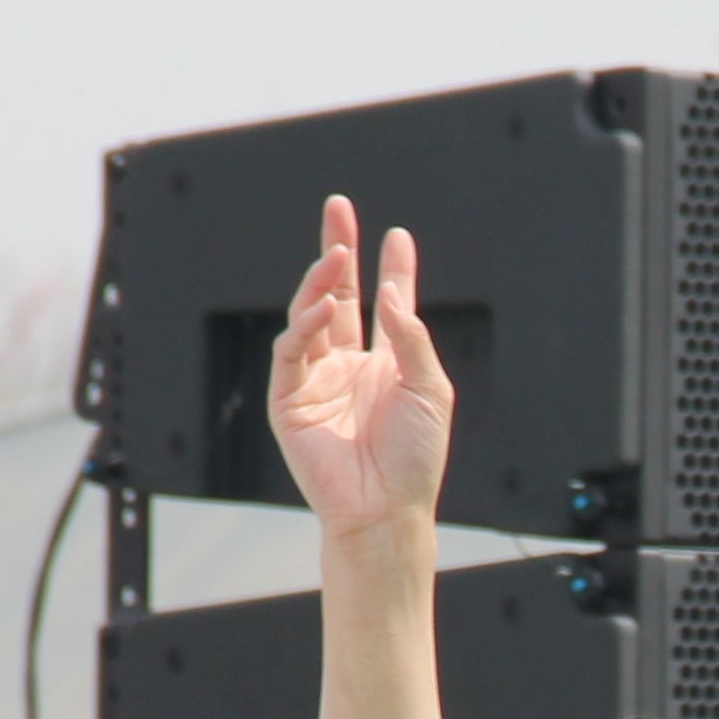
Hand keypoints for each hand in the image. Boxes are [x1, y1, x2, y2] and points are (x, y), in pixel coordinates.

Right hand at [266, 194, 453, 539]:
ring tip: (337, 254)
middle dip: (337, 252)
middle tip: (338, 209)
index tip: (397, 237)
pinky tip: (321, 310)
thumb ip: (412, 337)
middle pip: (338, 297)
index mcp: (386, 365)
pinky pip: (291, 353)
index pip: (385, 305)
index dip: (391, 270)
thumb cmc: (415, 458)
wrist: (385, 509)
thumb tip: (394, 293)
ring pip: (311, 317)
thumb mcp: (429, 388)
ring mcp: (317, 381)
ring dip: (321, 283)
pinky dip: (303, 327)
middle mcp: (349, 367)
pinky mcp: (289, 401)